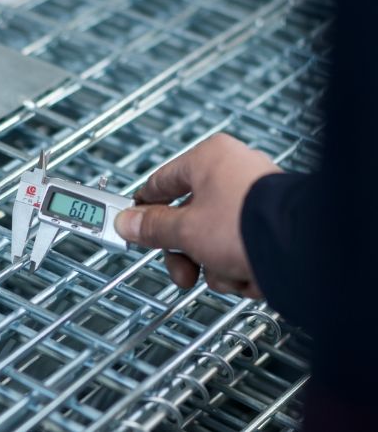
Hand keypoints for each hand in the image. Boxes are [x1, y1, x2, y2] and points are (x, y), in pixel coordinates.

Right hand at [114, 133, 280, 297]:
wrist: (305, 250)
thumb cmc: (247, 225)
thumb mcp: (185, 229)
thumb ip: (152, 227)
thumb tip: (126, 223)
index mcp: (209, 159)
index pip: (160, 183)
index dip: (143, 209)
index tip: (132, 226)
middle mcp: (233, 173)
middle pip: (188, 220)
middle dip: (185, 254)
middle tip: (183, 272)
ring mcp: (254, 200)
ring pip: (213, 241)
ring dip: (215, 266)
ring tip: (228, 271)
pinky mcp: (271, 225)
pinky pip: (238, 249)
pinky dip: (240, 267)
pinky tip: (250, 273)